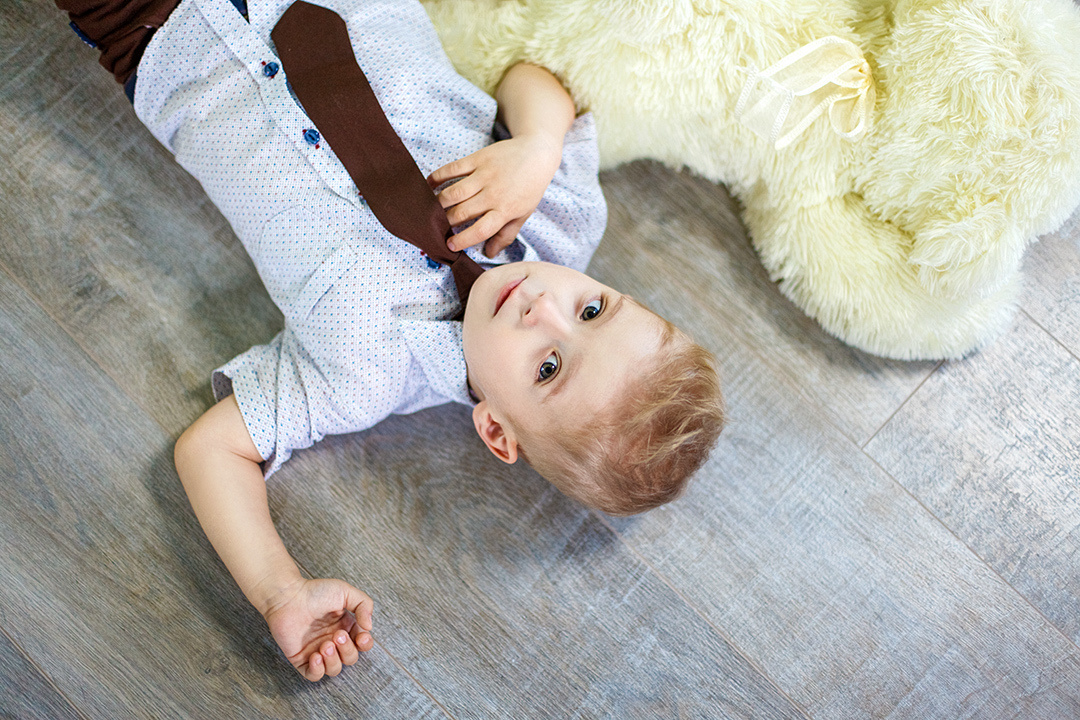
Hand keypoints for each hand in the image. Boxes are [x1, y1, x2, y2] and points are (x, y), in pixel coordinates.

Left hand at [262, 577, 373, 681]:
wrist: (287, 597)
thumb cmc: (314, 592)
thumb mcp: (345, 591)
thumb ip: (364, 604)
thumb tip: (369, 627)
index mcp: (345, 627)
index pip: (362, 644)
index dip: (365, 643)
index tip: (361, 635)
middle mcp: (332, 641)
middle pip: (350, 658)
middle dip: (347, 650)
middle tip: (337, 636)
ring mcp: (317, 651)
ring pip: (334, 669)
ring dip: (334, 660)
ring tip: (325, 645)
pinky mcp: (301, 659)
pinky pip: (314, 675)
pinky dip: (318, 670)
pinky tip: (316, 656)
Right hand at [428, 132, 562, 257]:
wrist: (537, 153)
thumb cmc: (530, 187)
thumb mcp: (523, 214)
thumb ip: (506, 235)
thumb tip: (490, 253)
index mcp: (505, 210)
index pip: (480, 230)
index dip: (463, 240)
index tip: (450, 246)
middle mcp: (493, 194)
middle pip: (462, 212)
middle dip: (445, 223)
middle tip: (435, 228)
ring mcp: (485, 175)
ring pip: (454, 192)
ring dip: (438, 203)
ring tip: (429, 210)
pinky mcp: (478, 158)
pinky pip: (453, 168)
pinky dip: (437, 176)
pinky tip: (428, 185)